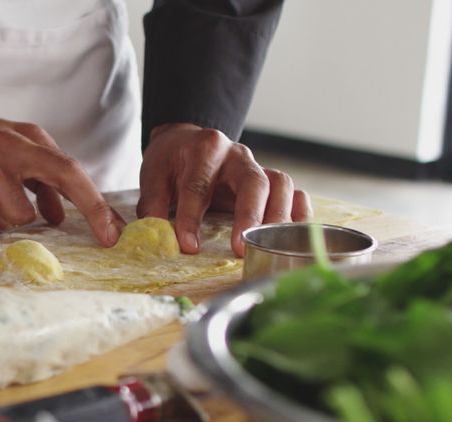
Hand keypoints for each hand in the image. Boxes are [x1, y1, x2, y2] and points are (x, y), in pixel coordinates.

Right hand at [0, 102, 124, 245]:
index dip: (98, 203)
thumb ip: (34, 180)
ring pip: (19, 212)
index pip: (72, 170)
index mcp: (28, 139)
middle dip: (92, 210)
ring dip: (5, 223)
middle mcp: (11, 145)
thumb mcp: (5, 153)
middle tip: (105, 239)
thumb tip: (59, 216)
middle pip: (64, 175)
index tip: (115, 234)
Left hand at [137, 123, 311, 256]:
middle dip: (249, 216)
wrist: (186, 142)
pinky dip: (299, 214)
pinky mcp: (270, 181)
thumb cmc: (171, 162)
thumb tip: (155, 236)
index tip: (188, 246)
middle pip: (253, 181)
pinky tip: (293, 237)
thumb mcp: (153, 176)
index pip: (199, 184)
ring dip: (278, 217)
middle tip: (241, 248)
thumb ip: (152, 204)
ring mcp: (258, 166)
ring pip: (280, 185)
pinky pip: (295, 193)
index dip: (193, 217)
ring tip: (269, 247)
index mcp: (205, 149)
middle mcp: (237, 155)